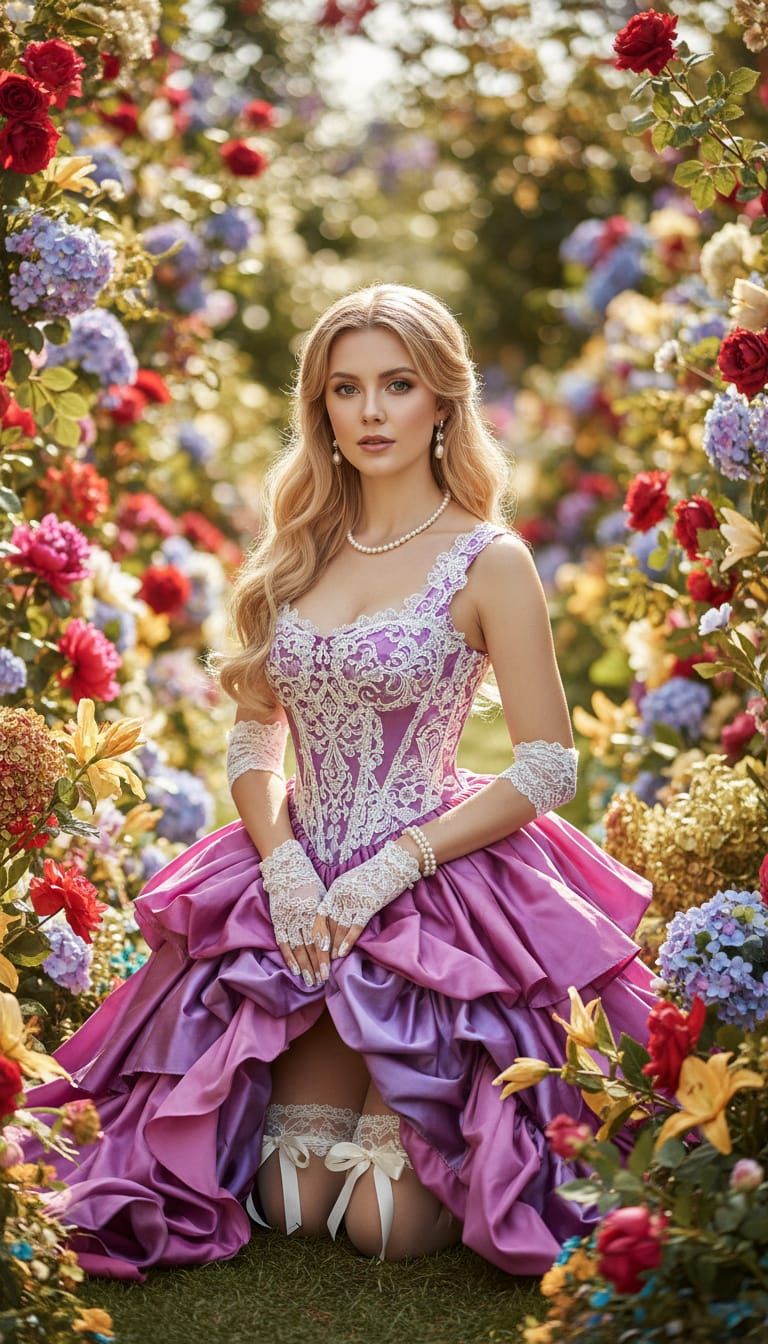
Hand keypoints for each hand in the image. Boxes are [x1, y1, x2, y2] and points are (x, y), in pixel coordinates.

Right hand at [271, 881, 330, 987]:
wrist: (286, 870)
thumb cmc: (310, 884)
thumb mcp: (323, 896)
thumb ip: (327, 917)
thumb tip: (336, 939)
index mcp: (314, 908)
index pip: (320, 937)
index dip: (324, 956)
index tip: (329, 971)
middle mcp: (300, 915)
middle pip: (309, 945)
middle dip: (316, 965)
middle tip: (321, 981)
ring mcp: (287, 918)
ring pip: (296, 947)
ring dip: (303, 966)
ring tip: (310, 981)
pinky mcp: (278, 920)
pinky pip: (282, 942)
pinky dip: (288, 957)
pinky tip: (295, 970)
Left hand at [314, 839, 421, 960]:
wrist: (393, 865)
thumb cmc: (373, 875)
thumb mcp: (351, 883)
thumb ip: (341, 897)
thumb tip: (334, 916)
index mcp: (335, 889)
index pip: (319, 914)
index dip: (316, 931)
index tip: (313, 945)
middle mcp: (341, 895)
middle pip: (327, 923)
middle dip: (322, 943)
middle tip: (318, 958)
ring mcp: (354, 900)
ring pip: (339, 927)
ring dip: (333, 946)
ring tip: (329, 960)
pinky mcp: (368, 906)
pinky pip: (355, 927)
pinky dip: (348, 941)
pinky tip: (343, 952)